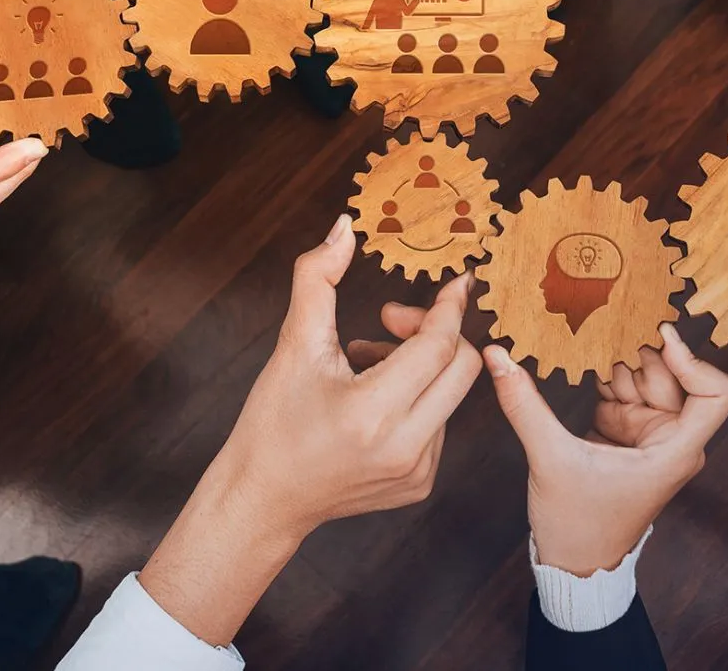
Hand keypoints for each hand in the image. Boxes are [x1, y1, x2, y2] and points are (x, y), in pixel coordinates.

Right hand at [139, 215, 481, 643]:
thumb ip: (317, 278)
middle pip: (463, 368)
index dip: (448, 307)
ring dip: (421, 366)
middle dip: (437, 331)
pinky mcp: (419, 484)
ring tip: (366, 362)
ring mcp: (417, 471)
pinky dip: (417, 399)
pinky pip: (440, 422)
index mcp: (372, 412)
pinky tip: (374, 399)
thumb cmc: (273, 422)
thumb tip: (344, 227)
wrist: (263, 499)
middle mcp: (405, 447)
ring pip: (451, 394)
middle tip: (391, 318)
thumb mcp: (293, 345)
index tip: (454, 282)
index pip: (438, 345)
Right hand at [485, 324, 727, 575]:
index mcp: (675, 450)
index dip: (695, 360)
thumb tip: (498, 355)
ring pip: (646, 377)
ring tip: (586, 331)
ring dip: (618, 357)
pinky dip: (604, 374)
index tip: (658, 337)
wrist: (573, 564)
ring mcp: (649, 435)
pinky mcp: (627, 432)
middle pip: (675, 375)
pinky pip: (623, 390)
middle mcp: (671, 439)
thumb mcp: (549, 460)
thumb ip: (524, 404)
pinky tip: (580, 356)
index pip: (718, 394)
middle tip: (605, 317)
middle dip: (641, 349)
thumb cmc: (577, 527)